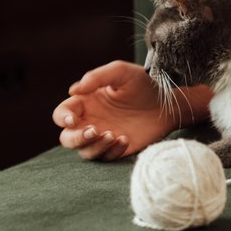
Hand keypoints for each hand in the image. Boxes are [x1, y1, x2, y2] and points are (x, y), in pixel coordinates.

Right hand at [52, 61, 208, 160]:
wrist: (168, 103)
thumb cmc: (143, 84)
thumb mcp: (121, 72)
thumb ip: (96, 77)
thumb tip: (73, 90)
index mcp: (86, 102)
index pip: (62, 114)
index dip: (63, 118)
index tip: (73, 120)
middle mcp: (90, 121)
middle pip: (67, 138)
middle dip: (76, 138)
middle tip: (94, 131)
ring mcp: (103, 137)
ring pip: (84, 152)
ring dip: (94, 146)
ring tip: (113, 135)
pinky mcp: (117, 149)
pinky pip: (105, 158)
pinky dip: (112, 151)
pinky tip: (125, 139)